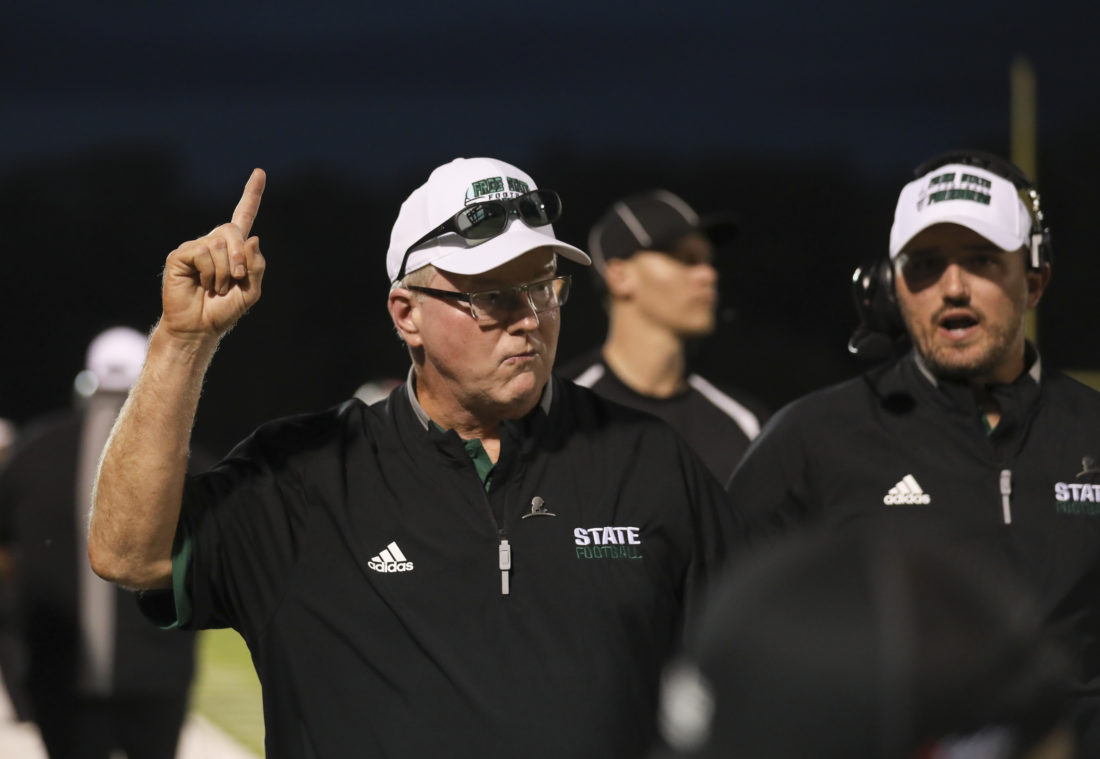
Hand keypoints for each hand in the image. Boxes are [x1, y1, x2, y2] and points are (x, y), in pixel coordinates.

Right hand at [161, 169, 266, 340]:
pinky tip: (202, 285)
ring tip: (216, 287)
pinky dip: (210, 273)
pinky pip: (202, 253)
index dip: (251, 195)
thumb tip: (252, 238)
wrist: (200, 327)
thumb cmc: (223, 310)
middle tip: (238, 279)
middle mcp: (213, 243)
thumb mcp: (251, 291)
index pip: (244, 216)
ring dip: (225, 271)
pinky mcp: (179, 255)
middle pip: (232, 229)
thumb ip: (257, 266)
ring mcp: (195, 247)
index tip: (260, 172)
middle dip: (241, 256)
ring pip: (219, 244)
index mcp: (233, 249)